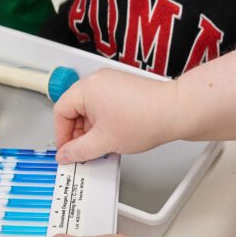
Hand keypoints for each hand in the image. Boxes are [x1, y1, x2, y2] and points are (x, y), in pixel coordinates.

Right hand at [53, 69, 178, 163]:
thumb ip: (78, 151)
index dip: (61, 135)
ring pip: (90, 109)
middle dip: (78, 134)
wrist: (175, 112)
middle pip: (75, 109)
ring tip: (103, 145)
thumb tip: (65, 155)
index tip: (68, 150)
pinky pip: (104, 106)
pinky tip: (114, 136)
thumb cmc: (144, 119)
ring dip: (92, 130)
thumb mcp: (103, 142)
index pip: (60, 111)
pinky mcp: (124, 88)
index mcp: (87, 88)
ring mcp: (111, 82)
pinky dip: (104, 122)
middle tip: (85, 151)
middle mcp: (97, 81)